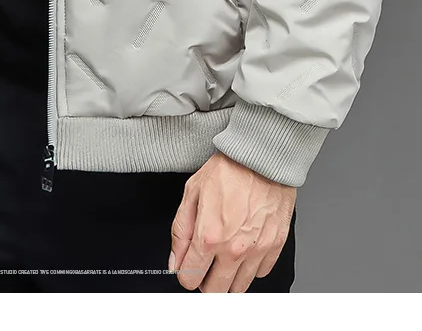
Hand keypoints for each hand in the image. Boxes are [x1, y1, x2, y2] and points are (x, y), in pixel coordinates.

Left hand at [168, 151, 295, 292]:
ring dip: (228, 277)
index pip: (189, 279)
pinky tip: (244, 246)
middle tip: (205, 264)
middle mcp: (234, 250)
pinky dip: (250, 266)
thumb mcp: (191, 193)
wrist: (262, 159)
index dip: (184, 274)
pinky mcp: (275, 247)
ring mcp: (257, 251)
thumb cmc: (228, 170)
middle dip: (205, 281)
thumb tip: (175, 260)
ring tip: (225, 255)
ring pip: (239, 288)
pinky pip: (260, 273)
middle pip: (215, 291)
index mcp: (208, 237)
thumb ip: (180, 231)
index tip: (187, 266)